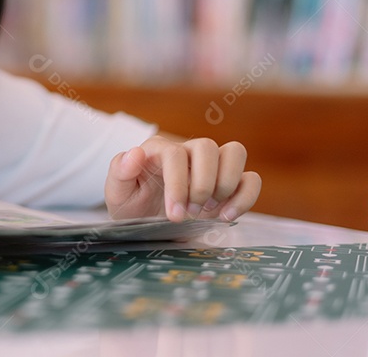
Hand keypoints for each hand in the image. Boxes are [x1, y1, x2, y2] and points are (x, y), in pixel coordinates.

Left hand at [104, 135, 259, 221]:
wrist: (144, 222)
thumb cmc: (131, 204)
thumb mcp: (116, 193)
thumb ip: (120, 172)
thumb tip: (135, 153)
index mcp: (159, 150)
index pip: (176, 154)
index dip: (178, 184)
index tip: (174, 214)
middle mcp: (188, 152)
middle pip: (207, 147)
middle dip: (201, 185)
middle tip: (188, 213)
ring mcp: (211, 166)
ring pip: (235, 152)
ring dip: (226, 185)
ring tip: (208, 210)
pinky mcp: (229, 184)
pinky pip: (251, 178)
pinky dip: (246, 196)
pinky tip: (227, 215)